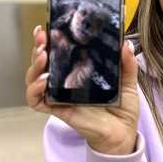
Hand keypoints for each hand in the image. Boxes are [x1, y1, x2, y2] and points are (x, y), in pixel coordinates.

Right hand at [25, 25, 139, 154]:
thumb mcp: (128, 83)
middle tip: (43, 38)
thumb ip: (127, 64)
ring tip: (43, 57)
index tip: (47, 27)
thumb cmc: (122, 109)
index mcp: (78, 72)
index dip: (49, 40)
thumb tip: (126, 43)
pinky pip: (37, 101)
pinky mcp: (59, 110)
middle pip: (42, 63)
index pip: (59, 53)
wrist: (124, 134)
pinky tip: (44, 82)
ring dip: (34, 67)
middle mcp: (65, 83)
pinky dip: (35, 91)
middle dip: (38, 48)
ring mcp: (60, 96)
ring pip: (34, 80)